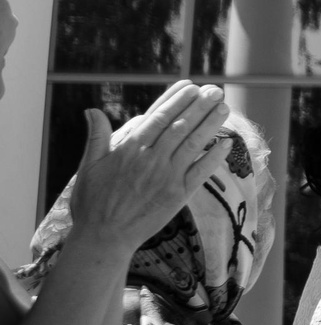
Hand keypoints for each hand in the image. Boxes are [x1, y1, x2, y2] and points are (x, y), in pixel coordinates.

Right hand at [65, 83, 233, 250]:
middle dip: (199, 106)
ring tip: (224, 107)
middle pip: (180, 127)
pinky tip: (227, 143)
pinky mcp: (178, 195)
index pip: (158, 117)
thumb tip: (92, 110)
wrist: (104, 238)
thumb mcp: (89, 166)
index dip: (177, 100)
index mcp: (129, 149)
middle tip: (216, 90)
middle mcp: (150, 160)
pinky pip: (201, 172)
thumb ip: (96, 137)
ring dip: (211, 125)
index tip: (191, 86)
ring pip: (193, 145)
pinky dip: (214, 157)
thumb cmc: (93, 202)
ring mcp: (167, 177)